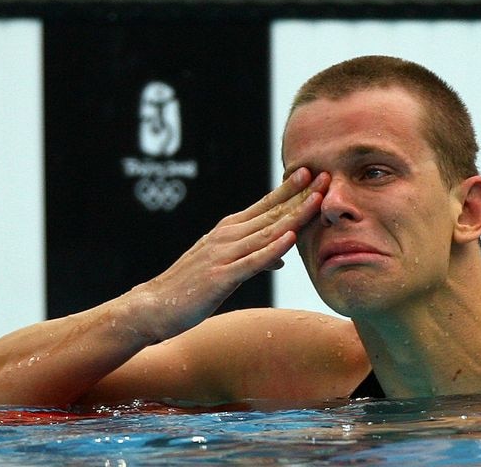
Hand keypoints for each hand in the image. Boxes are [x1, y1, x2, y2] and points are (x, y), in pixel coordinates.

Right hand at [129, 167, 329, 339]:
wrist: (154, 307)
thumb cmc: (190, 288)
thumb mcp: (226, 267)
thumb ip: (254, 256)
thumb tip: (281, 256)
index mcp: (228, 231)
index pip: (265, 206)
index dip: (290, 189)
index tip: (313, 173)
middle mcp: (227, 236)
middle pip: (272, 213)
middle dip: (301, 195)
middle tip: (326, 175)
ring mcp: (224, 255)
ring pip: (266, 232)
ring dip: (294, 215)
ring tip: (317, 199)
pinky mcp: (221, 277)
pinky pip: (251, 262)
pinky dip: (272, 249)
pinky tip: (290, 239)